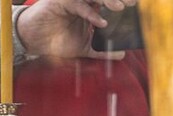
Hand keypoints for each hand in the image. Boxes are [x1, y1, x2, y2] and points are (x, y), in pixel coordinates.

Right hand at [16, 0, 136, 59]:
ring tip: (120, 8)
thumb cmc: (57, 41)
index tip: (138, 8)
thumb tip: (121, 54)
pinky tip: (101, 22)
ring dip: (107, 0)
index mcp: (90, 9)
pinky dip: (90, 12)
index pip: (109, 3)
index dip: (122, 3)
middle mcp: (82, 2)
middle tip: (134, 3)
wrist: (34, 42)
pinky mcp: (60, 2)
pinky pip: (77, 4)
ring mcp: (71, 0)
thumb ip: (102, 50)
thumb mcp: (84, 48)